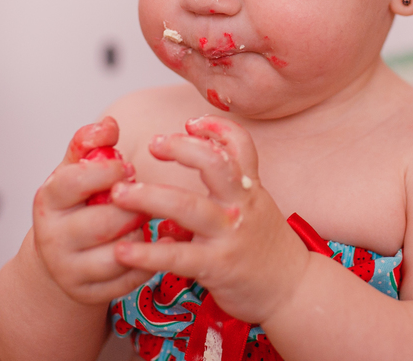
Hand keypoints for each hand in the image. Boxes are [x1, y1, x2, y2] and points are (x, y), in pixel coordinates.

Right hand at [31, 117, 153, 304]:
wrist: (56, 258)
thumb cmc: (72, 206)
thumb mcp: (73, 171)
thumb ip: (88, 145)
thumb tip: (108, 125)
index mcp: (48, 201)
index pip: (74, 182)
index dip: (107, 172)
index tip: (129, 167)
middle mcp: (52, 238)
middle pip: (104, 221)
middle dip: (133, 206)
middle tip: (145, 198)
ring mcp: (68, 270)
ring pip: (120, 253)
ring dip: (141, 234)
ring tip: (143, 222)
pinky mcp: (88, 294)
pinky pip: (130, 279)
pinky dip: (149, 261)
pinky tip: (155, 245)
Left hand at [109, 116, 311, 323]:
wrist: (293, 290)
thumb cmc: (264, 250)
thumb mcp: (250, 214)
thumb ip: (211, 204)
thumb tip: (164, 208)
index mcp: (249, 189)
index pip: (240, 145)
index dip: (217, 128)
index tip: (191, 123)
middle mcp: (241, 205)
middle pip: (214, 163)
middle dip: (181, 148)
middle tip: (153, 144)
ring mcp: (229, 235)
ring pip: (188, 206)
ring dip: (149, 197)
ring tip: (119, 194)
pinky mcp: (217, 266)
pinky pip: (177, 256)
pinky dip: (147, 252)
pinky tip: (123, 250)